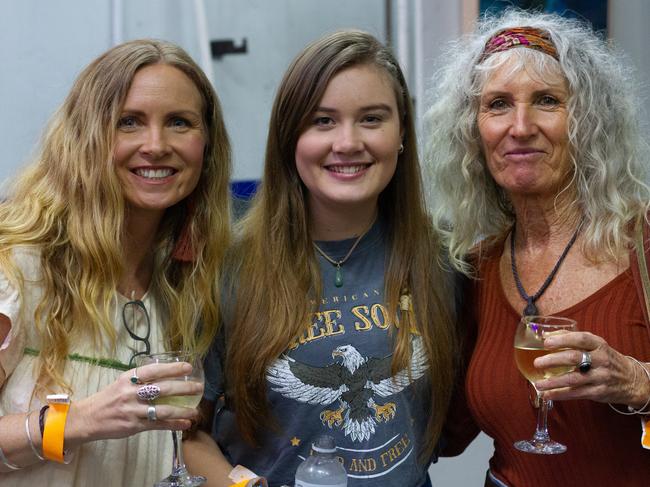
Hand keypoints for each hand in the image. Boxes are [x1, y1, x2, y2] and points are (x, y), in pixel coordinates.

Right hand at [65, 362, 201, 445]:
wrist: (88, 418)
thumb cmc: (109, 398)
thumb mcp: (122, 382)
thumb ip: (141, 379)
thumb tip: (166, 373)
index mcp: (129, 379)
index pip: (154, 371)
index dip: (172, 368)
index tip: (188, 368)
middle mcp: (131, 393)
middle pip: (162, 389)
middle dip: (184, 388)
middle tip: (199, 388)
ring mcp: (133, 410)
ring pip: (163, 410)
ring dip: (182, 410)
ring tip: (195, 411)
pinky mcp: (133, 425)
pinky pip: (157, 425)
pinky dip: (173, 424)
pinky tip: (185, 424)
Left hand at [533, 331, 648, 406]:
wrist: (632, 380)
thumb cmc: (605, 358)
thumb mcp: (595, 345)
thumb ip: (572, 338)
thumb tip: (545, 335)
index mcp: (598, 345)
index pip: (581, 339)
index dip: (562, 340)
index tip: (546, 342)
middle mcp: (600, 360)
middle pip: (574, 358)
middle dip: (553, 360)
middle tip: (537, 363)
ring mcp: (600, 377)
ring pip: (574, 379)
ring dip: (553, 382)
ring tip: (538, 384)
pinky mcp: (598, 392)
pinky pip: (576, 393)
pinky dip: (560, 395)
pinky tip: (547, 394)